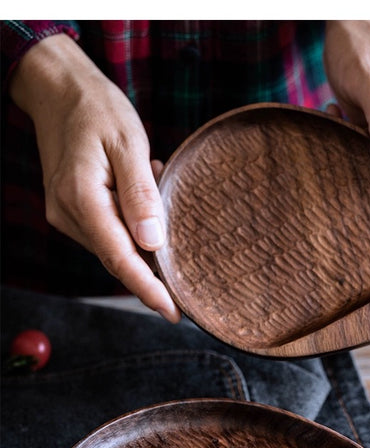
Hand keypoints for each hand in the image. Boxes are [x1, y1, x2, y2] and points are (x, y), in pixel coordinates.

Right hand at [9, 34, 179, 321]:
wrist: (58, 89)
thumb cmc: (96, 109)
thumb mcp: (128, 143)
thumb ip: (141, 193)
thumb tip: (153, 242)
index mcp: (82, 198)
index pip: (120, 259)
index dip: (148, 290)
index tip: (173, 311)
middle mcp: (69, 214)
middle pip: (118, 260)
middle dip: (152, 272)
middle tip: (187, 275)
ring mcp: (66, 215)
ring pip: (114, 247)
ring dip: (143, 238)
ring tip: (158, 190)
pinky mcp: (72, 211)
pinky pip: (108, 231)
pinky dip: (132, 224)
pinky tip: (143, 191)